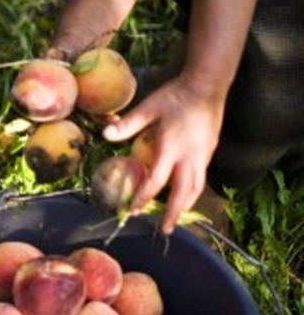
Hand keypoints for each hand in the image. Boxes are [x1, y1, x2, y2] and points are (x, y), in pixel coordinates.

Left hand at [100, 75, 224, 233]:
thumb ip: (128, 124)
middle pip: (183, 193)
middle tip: (164, 230)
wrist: (207, 84)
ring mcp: (203, 155)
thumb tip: (105, 134)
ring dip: (186, 205)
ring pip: (196, 188)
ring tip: (176, 218)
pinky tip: (185, 194)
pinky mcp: (209, 151)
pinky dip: (192, 191)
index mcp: (171, 148)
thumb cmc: (176, 95)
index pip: (156, 181)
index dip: (143, 198)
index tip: (133, 210)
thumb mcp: (149, 107)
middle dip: (174, 213)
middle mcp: (190, 156)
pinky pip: (201, 178)